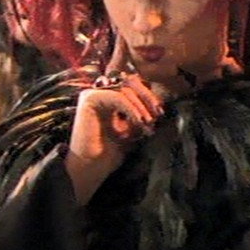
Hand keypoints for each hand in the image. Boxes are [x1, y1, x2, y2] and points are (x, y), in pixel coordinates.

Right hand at [65, 73, 162, 202]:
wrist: (91, 168)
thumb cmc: (109, 152)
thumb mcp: (132, 128)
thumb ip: (141, 113)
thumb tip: (159, 102)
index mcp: (108, 98)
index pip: (132, 85)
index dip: (148, 96)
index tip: (160, 113)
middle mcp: (99, 92)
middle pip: (130, 81)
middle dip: (147, 97)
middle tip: (158, 114)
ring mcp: (93, 94)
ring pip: (125, 88)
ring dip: (141, 105)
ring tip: (148, 122)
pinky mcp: (89, 99)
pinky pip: (117, 96)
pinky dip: (131, 108)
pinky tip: (138, 121)